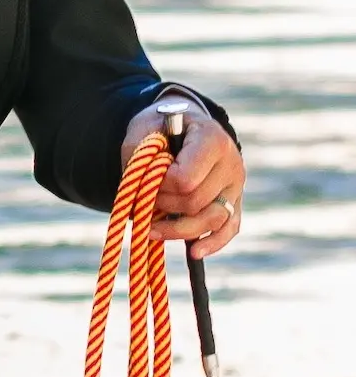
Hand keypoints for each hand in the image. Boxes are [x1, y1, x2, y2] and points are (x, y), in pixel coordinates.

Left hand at [120, 100, 244, 256]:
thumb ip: (140, 158)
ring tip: (152, 229)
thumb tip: (143, 192)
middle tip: (145, 199)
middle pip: (196, 202)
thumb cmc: (161, 126)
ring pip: (212, 220)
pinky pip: (230, 228)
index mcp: (212, 139)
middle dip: (164, 206)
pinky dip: (213, 243)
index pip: (185, 179)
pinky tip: (195, 253)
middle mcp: (232, 163)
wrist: (183, 122)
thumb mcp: (144, 131)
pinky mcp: (236, 201)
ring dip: (179, 229)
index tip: (146, 179)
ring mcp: (237, 184)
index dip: (159, 186)